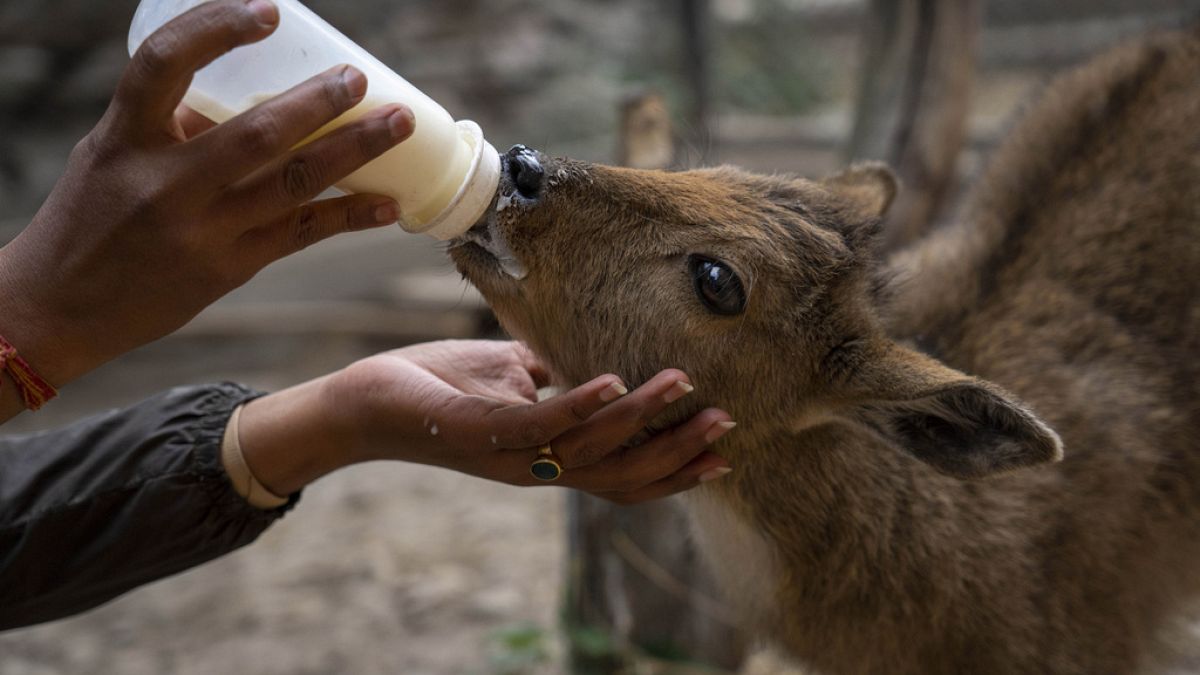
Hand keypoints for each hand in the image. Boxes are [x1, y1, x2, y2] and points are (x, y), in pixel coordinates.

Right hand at [0, 0, 412, 391]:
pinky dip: (349, 216)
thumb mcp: (112, 155)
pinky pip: (300, 234)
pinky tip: (388, 204)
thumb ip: (173, 124)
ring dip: (355, 151)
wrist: (60, 306)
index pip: (164, 64)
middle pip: (256, 134)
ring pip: (293, 184)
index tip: (268, 11)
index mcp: (124, 139)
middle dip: (319, 103)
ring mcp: (201, 231)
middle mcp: (163, 185)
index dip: (216, 28)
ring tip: (399, 126)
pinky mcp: (229, 269)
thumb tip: (252, 91)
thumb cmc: (91, 216)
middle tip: (360, 80)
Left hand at [239, 341, 735, 504]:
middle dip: (675, 452)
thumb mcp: (510, 376)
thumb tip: (596, 360)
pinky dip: (581, 405)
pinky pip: (540, 425)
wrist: (366, 400)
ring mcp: (509, 456)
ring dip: (640, 419)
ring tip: (682, 385)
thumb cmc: (437, 385)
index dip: (673, 471)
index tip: (723, 454)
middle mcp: (536, 468)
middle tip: (726, 424)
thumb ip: (552, 378)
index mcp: (549, 458)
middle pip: (620, 474)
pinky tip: (613, 379)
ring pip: (590, 449)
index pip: (622, 475)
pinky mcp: (480, 433)